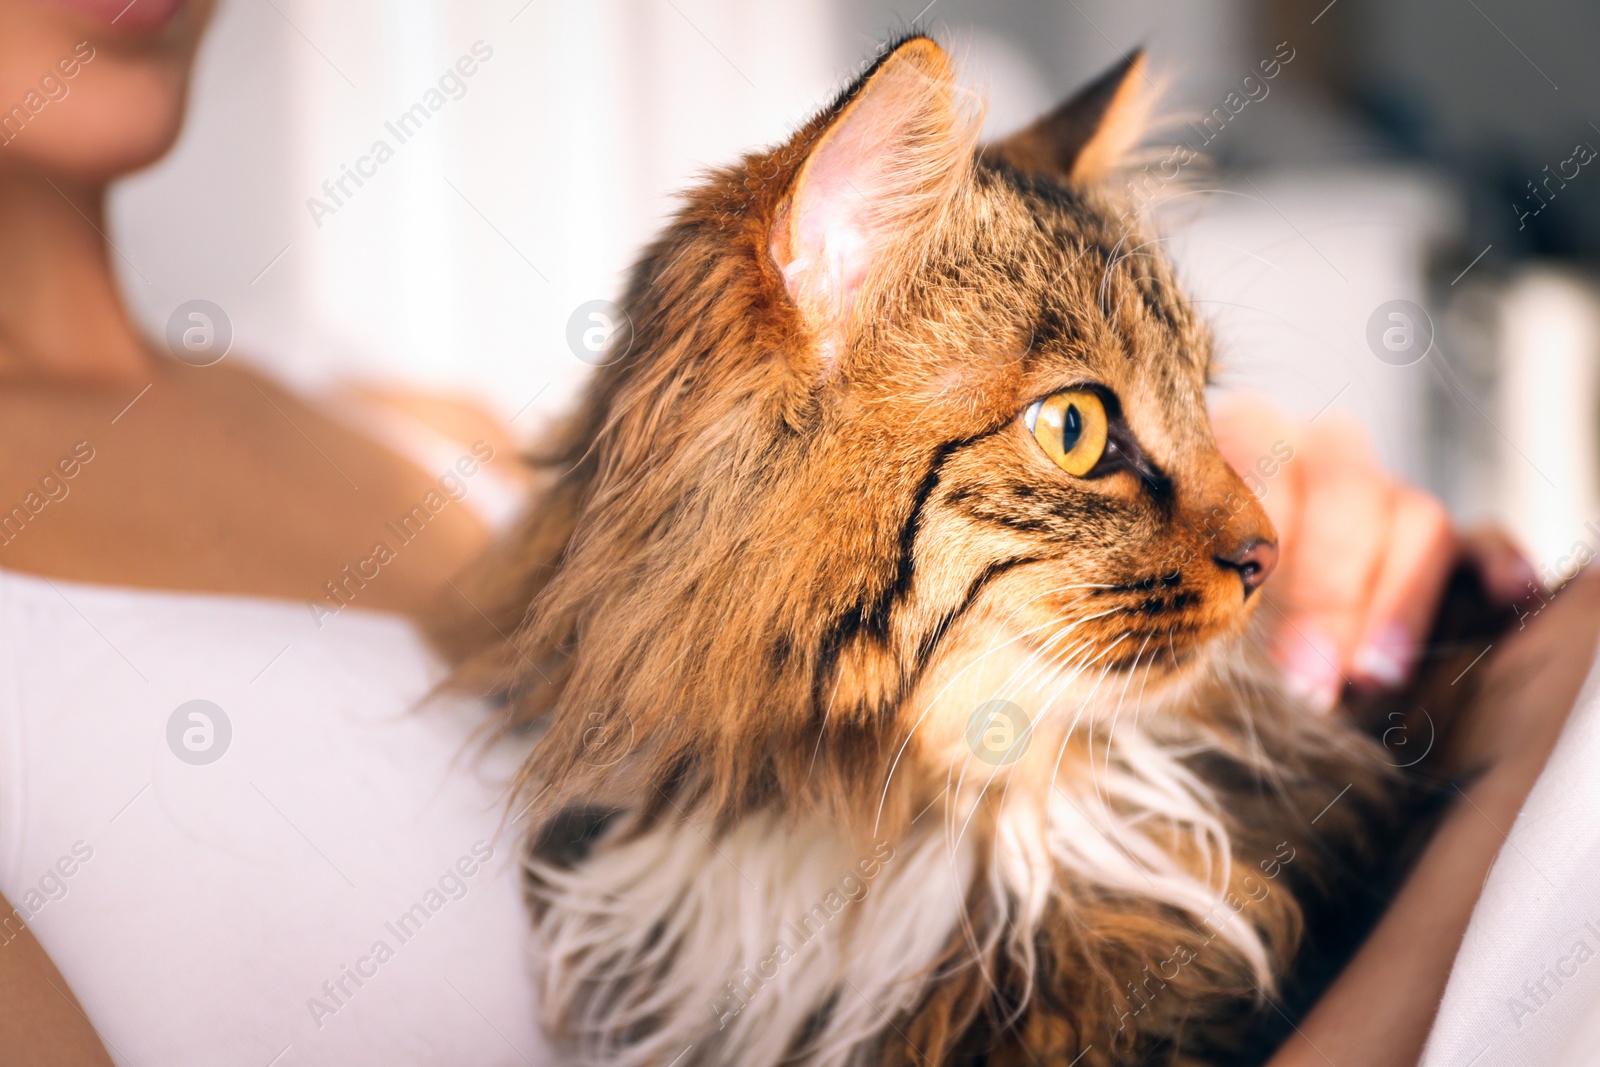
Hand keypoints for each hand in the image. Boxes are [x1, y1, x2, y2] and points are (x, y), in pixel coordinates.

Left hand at [1210, 394, 1535, 709]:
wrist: (1246, 642)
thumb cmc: (1197, 617)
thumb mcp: (1184, 598)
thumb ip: (1194, 600)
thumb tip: (1201, 644)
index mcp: (1239, 447)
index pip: (1256, 459)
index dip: (1257, 537)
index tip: (1241, 613)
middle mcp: (1317, 457)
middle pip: (1344, 488)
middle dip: (1327, 591)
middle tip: (1305, 677)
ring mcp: (1387, 497)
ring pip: (1415, 514)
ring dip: (1396, 602)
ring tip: (1370, 677)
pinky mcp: (1450, 543)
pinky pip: (1486, 538)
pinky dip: (1498, 564)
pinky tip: (1506, 594)